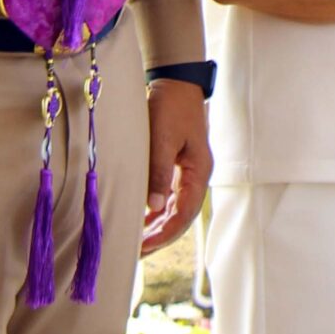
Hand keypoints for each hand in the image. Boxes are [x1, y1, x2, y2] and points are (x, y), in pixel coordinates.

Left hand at [142, 77, 211, 254]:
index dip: (166, 232)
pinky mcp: (178, 166)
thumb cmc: (170, 105)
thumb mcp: (161, 138)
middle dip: (161, 236)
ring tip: (137, 243)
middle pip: (182, 216)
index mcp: (199, 171)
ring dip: (158, 226)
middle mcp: (196, 176)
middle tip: (136, 253)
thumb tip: (154, 208)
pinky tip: (142, 220)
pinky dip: (157, 211)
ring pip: (176, 209)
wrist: (176, 80)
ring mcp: (188, 172)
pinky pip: (170, 197)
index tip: (145, 246)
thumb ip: (158, 172)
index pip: (185, 213)